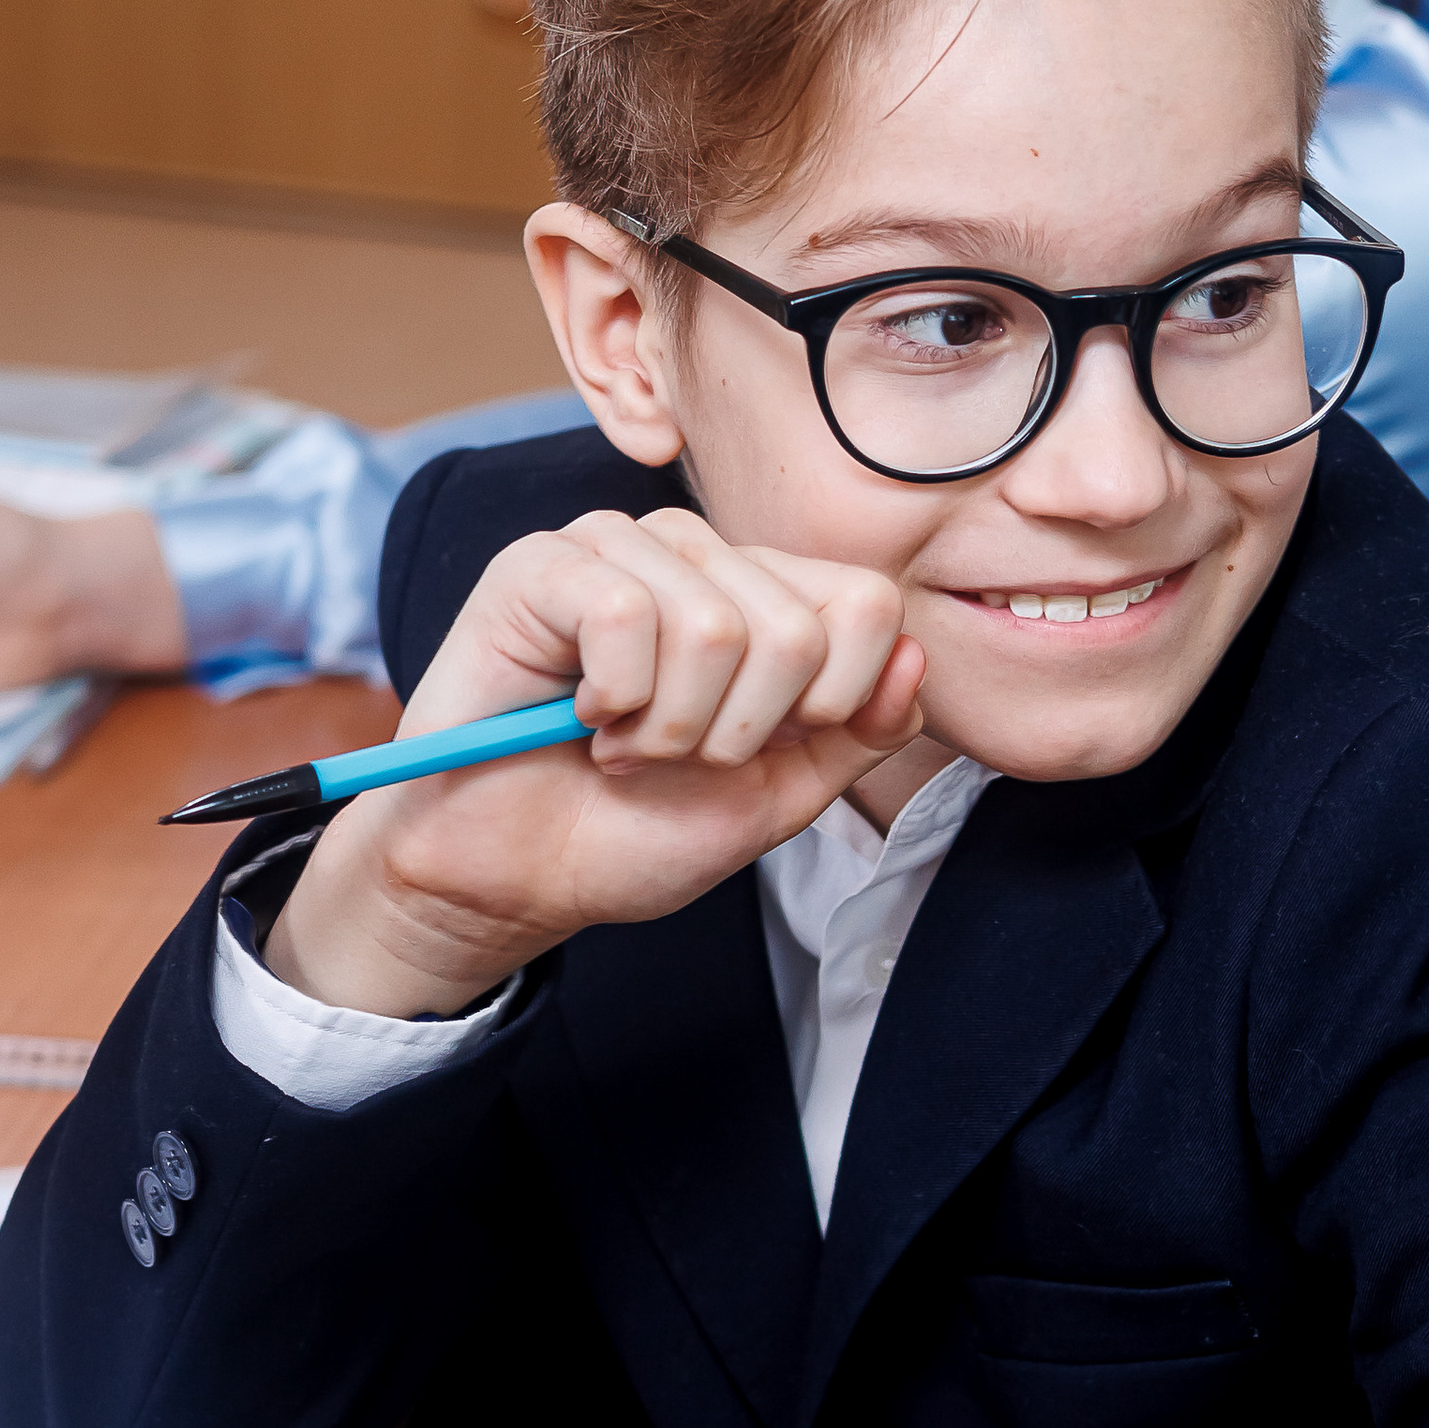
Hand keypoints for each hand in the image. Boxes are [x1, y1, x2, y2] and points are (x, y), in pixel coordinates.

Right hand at [266, 502, 924, 1016]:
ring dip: (668, 727)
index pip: (866, 604)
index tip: (754, 751)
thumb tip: (913, 657)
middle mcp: (698, 556)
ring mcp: (618, 547)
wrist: (515, 880)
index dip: (832, 704)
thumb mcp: (777, 795)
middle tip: (670, 757)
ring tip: (621, 744)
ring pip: (714, 625)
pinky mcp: (542, 563)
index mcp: (764, 598)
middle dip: (736, 734)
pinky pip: (624, 611)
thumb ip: (859, 732)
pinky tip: (579, 715)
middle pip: (797, 626)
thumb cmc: (633, 832)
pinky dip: (611, 698)